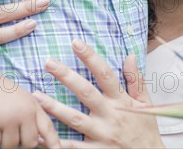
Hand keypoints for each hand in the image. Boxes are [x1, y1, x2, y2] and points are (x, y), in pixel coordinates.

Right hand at [0, 86, 60, 148]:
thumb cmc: (8, 97)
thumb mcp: (27, 102)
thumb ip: (34, 119)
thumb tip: (40, 142)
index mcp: (35, 108)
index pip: (47, 128)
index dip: (54, 142)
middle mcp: (24, 113)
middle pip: (29, 143)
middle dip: (20, 143)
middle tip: (12, 132)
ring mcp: (8, 118)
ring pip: (9, 146)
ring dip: (3, 141)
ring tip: (0, 126)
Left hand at [34, 40, 164, 148]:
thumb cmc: (146, 128)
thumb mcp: (146, 103)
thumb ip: (136, 79)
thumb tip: (129, 55)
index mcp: (122, 100)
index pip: (106, 74)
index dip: (91, 58)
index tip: (76, 43)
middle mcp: (111, 115)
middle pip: (86, 92)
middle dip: (67, 76)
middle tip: (49, 62)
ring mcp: (102, 134)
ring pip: (75, 119)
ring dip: (54, 107)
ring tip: (36, 96)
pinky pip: (74, 147)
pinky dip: (57, 142)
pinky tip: (41, 134)